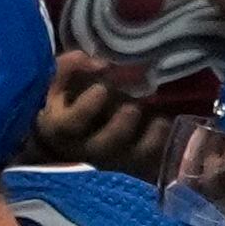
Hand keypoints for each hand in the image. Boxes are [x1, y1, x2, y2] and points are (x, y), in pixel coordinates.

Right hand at [32, 52, 169, 178]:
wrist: (74, 133)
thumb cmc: (66, 101)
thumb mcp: (58, 83)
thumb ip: (69, 68)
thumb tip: (98, 62)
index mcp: (60, 129)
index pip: (68, 126)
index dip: (85, 109)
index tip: (101, 89)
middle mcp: (86, 149)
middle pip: (103, 147)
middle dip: (119, 128)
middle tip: (132, 108)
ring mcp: (111, 158)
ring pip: (131, 158)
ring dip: (148, 141)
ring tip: (160, 120)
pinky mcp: (132, 162)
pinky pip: (151, 161)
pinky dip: (162, 144)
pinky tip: (166, 124)